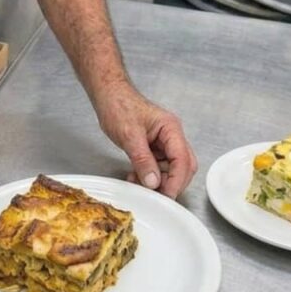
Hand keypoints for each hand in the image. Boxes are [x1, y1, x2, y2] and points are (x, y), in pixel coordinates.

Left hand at [94, 83, 197, 197]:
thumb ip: (143, 160)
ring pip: (170, 170)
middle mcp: (171, 136)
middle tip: (155, 195)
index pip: (183, 159)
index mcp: (171, 129)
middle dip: (170, 183)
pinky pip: (157, 167)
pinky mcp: (153, 148)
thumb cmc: (119, 105)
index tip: (166, 195)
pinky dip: (148, 176)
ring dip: (157, 181)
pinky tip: (135, 177)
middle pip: (183, 167)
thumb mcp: (129, 135)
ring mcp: (163, 142)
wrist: (107, 96)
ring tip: (138, 183)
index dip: (176, 180)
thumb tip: (154, 183)